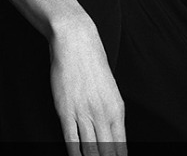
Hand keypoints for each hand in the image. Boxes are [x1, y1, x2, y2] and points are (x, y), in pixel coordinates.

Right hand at [49, 19, 127, 155]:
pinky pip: (71, 140)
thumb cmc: (93, 64)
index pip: (120, 145)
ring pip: (90, 149)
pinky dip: (75, 154)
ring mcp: (84, 113)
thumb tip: (111, 134)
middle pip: (106, 151)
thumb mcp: (109, 90)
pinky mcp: (66, 111)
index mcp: (117, 108)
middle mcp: (103, 113)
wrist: (77, 42)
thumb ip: (110, 112)